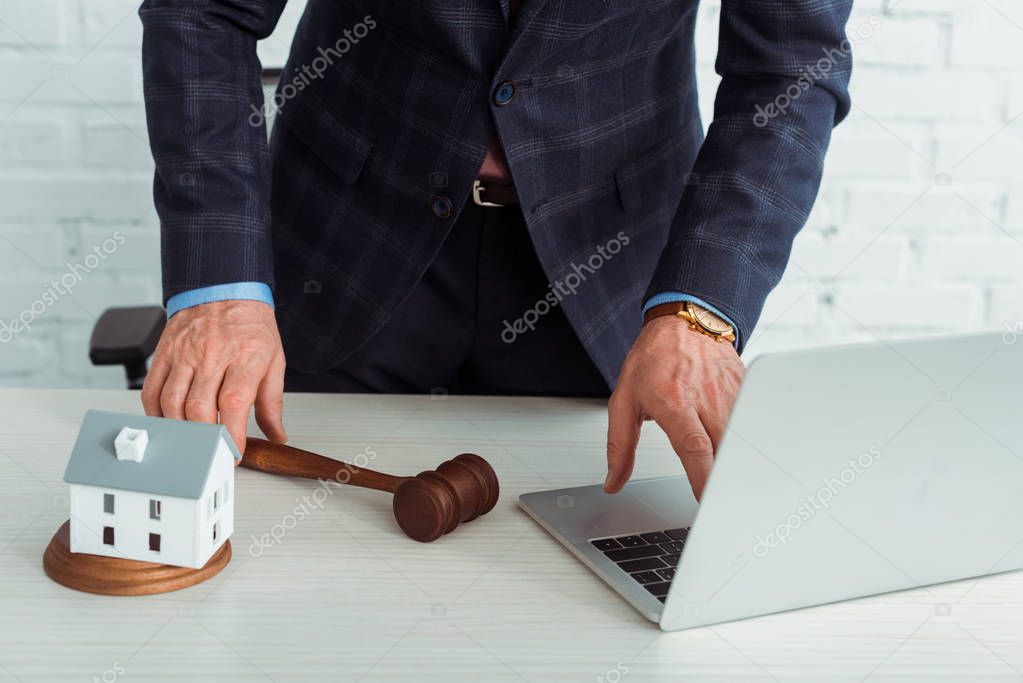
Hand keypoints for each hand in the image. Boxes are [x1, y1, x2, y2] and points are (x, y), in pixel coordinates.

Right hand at [141, 300, 286, 454]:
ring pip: (172, 401)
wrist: (224, 289)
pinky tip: (169, 423)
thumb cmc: (250, 326)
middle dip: (205, 437)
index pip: (233, 401)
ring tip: (193, 441)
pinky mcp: (164, 353)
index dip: (232, 433)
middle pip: (199, 406)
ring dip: (181, 429)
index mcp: (244, 356)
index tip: (234, 452)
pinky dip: (156, 413)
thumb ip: (272, 401)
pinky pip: (152, 390)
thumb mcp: (274, 360)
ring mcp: (184, 354)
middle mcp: (212, 355)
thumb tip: (276, 433)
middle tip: (214, 451)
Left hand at [605, 316, 743, 499]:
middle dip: (726, 481)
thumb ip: (619, 445)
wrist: (684, 319)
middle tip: (723, 508)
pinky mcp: (746, 391)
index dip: (703, 477)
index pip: (694, 448)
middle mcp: (706, 399)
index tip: (706, 501)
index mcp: (674, 402)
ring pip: (742, 440)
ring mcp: (731, 394)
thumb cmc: (654, 358)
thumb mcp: (624, 399)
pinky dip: (747, 443)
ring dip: (738, 465)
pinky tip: (744, 457)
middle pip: (725, 450)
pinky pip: (752, 423)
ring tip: (734, 489)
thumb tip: (613, 481)